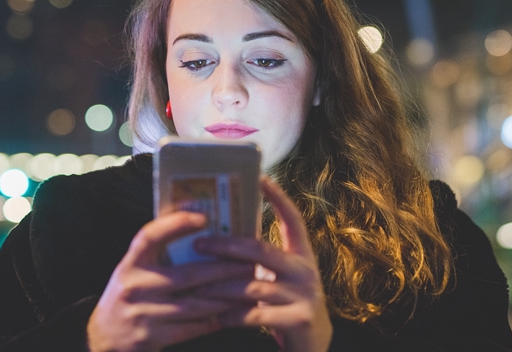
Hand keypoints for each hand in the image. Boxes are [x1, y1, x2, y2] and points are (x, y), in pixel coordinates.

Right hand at [87, 211, 252, 351]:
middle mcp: (135, 286)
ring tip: (247, 289)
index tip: (203, 217)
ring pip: (195, 304)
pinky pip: (192, 327)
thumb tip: (202, 230)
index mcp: (130, 263)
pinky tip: (232, 313)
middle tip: (248, 264)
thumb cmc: (130, 294)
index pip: (150, 236)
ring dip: (225, 297)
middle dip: (223, 269)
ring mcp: (143, 313)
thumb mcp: (134, 270)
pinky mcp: (152, 337)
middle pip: (187, 275)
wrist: (103, 337)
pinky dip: (215, 320)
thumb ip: (159, 254)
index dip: (175, 224)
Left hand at [193, 176, 332, 351]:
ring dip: (221, 287)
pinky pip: (257, 314)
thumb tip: (219, 242)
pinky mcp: (299, 319)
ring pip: (253, 286)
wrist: (315, 345)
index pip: (292, 218)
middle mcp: (305, 270)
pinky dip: (233, 315)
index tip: (260, 177)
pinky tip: (217, 316)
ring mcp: (305, 294)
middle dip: (227, 246)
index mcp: (301, 254)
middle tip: (200, 244)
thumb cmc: (288, 306)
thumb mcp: (281, 279)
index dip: (278, 197)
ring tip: (197, 288)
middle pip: (262, 250)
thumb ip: (260, 262)